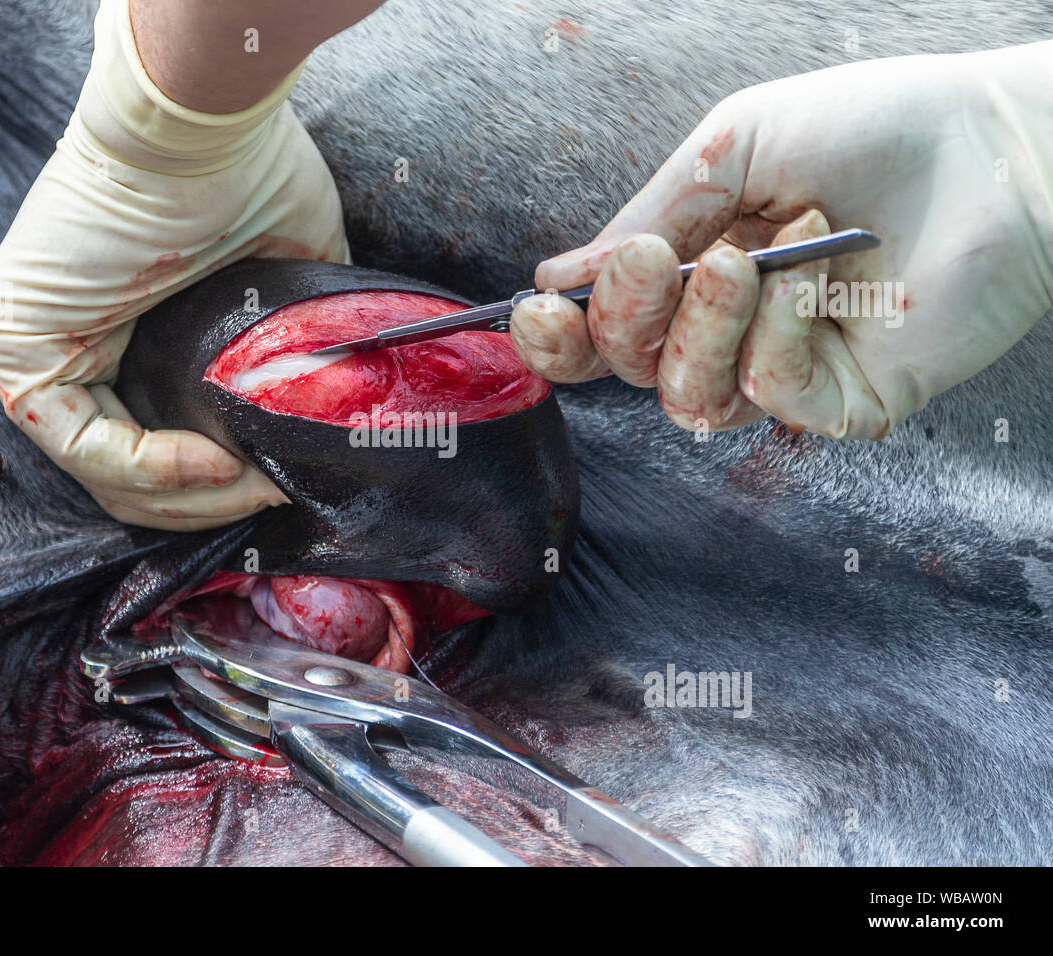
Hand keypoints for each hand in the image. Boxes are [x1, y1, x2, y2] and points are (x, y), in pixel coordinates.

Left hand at [0, 0, 349, 529]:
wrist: (203, 118)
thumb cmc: (242, 175)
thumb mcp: (282, 286)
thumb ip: (286, 353)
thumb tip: (322, 418)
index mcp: (122, 333)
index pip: (152, 446)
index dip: (218, 486)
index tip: (279, 481)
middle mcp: (68, 346)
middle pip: (127, 477)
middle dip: (207, 504)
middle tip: (273, 494)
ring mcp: (31, 347)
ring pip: (103, 473)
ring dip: (189, 496)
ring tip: (254, 482)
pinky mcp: (13, 342)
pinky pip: (82, 442)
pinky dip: (154, 467)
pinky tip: (215, 462)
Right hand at [511, 42, 1052, 438]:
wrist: (996, 147)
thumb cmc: (871, 129)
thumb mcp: (732, 149)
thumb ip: (646, 215)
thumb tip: (558, 273)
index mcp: (693, 274)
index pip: (604, 333)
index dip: (561, 335)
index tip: (537, 308)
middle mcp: (728, 331)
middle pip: (630, 370)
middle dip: (624, 319)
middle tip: (654, 259)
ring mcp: (783, 370)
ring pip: (687, 397)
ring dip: (702, 325)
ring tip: (749, 257)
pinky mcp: (843, 403)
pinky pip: (768, 394)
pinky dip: (778, 332)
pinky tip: (816, 275)